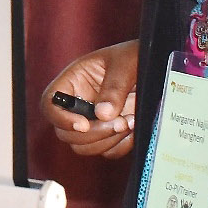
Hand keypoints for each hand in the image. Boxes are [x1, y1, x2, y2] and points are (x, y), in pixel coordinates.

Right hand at [40, 40, 138, 158]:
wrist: (156, 66)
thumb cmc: (135, 55)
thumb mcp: (125, 63)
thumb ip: (114, 87)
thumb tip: (102, 115)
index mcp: (74, 80)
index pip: (51, 103)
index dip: (60, 118)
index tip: (83, 125)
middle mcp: (78, 103)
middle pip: (65, 133)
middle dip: (93, 133)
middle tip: (120, 122)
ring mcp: (92, 121)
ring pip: (84, 147)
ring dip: (107, 141)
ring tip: (131, 122)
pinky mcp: (108, 133)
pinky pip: (106, 151)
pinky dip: (119, 146)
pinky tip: (134, 129)